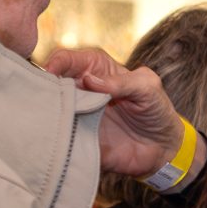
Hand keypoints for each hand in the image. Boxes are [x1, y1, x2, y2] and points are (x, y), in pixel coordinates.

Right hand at [44, 46, 201, 182]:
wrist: (163, 147)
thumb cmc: (156, 110)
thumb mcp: (147, 87)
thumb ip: (121, 82)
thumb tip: (88, 79)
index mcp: (95, 70)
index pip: (66, 60)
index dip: (55, 63)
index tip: (51, 74)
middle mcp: (80, 91)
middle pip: (49, 84)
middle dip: (43, 89)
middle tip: (46, 99)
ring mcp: (76, 115)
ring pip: (49, 111)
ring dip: (45, 114)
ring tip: (49, 119)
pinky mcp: (76, 140)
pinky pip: (58, 138)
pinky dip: (54, 138)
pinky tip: (54, 139)